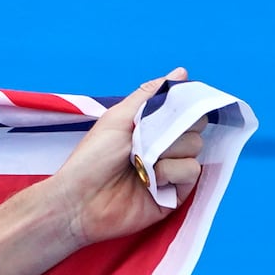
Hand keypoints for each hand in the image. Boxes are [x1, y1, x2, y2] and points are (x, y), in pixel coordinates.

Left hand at [39, 69, 206, 248]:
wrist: (79, 201)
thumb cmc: (92, 159)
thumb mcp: (118, 117)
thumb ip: (150, 95)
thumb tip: (181, 72)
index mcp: (152, 129)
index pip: (186, 109)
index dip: (183, 106)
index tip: (169, 109)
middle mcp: (165, 148)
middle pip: (195, 126)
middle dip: (173, 128)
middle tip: (145, 139)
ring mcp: (171, 171)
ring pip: (195, 147)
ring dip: (168, 151)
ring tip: (141, 163)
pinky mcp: (175, 194)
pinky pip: (192, 171)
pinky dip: (173, 171)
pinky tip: (151, 180)